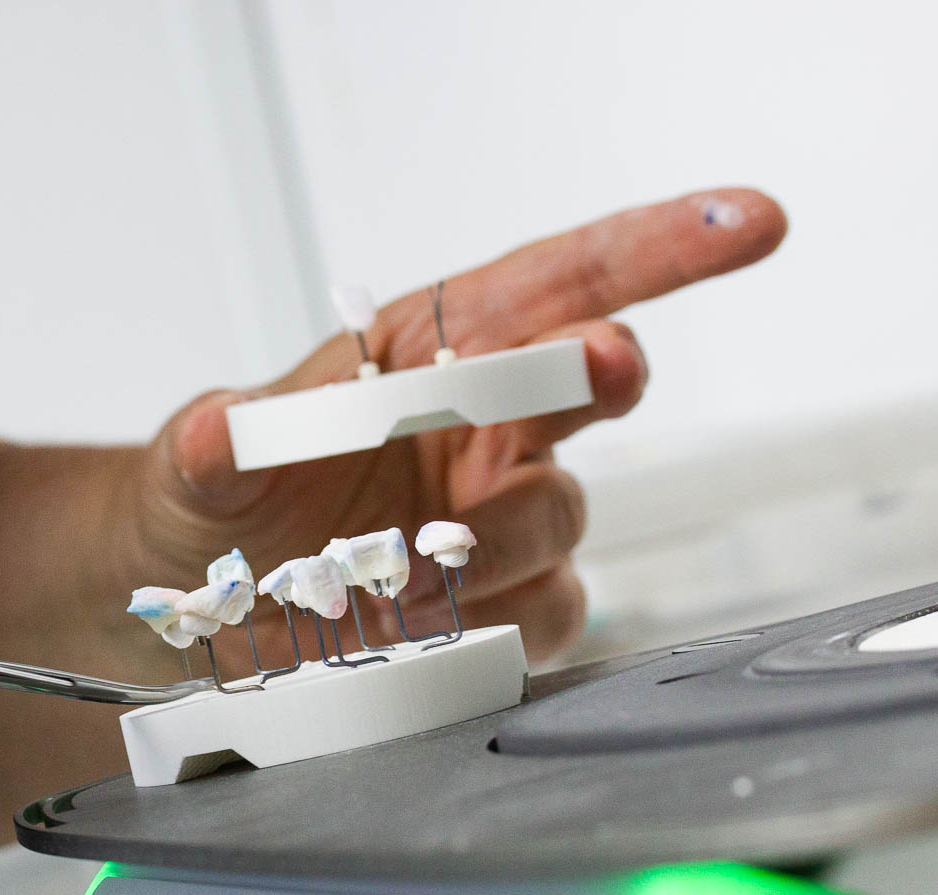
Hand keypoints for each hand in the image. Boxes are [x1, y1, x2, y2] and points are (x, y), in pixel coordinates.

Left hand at [126, 188, 787, 661]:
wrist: (202, 611)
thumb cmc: (215, 507)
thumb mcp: (197, 464)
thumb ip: (216, 442)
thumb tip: (216, 429)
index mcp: (429, 356)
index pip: (557, 285)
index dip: (655, 248)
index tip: (740, 223)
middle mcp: (482, 430)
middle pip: (588, 386)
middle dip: (600, 373)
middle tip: (598, 373)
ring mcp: (497, 520)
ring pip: (561, 517)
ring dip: (498, 541)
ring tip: (409, 571)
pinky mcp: (500, 605)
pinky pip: (546, 613)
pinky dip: (497, 622)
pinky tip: (432, 627)